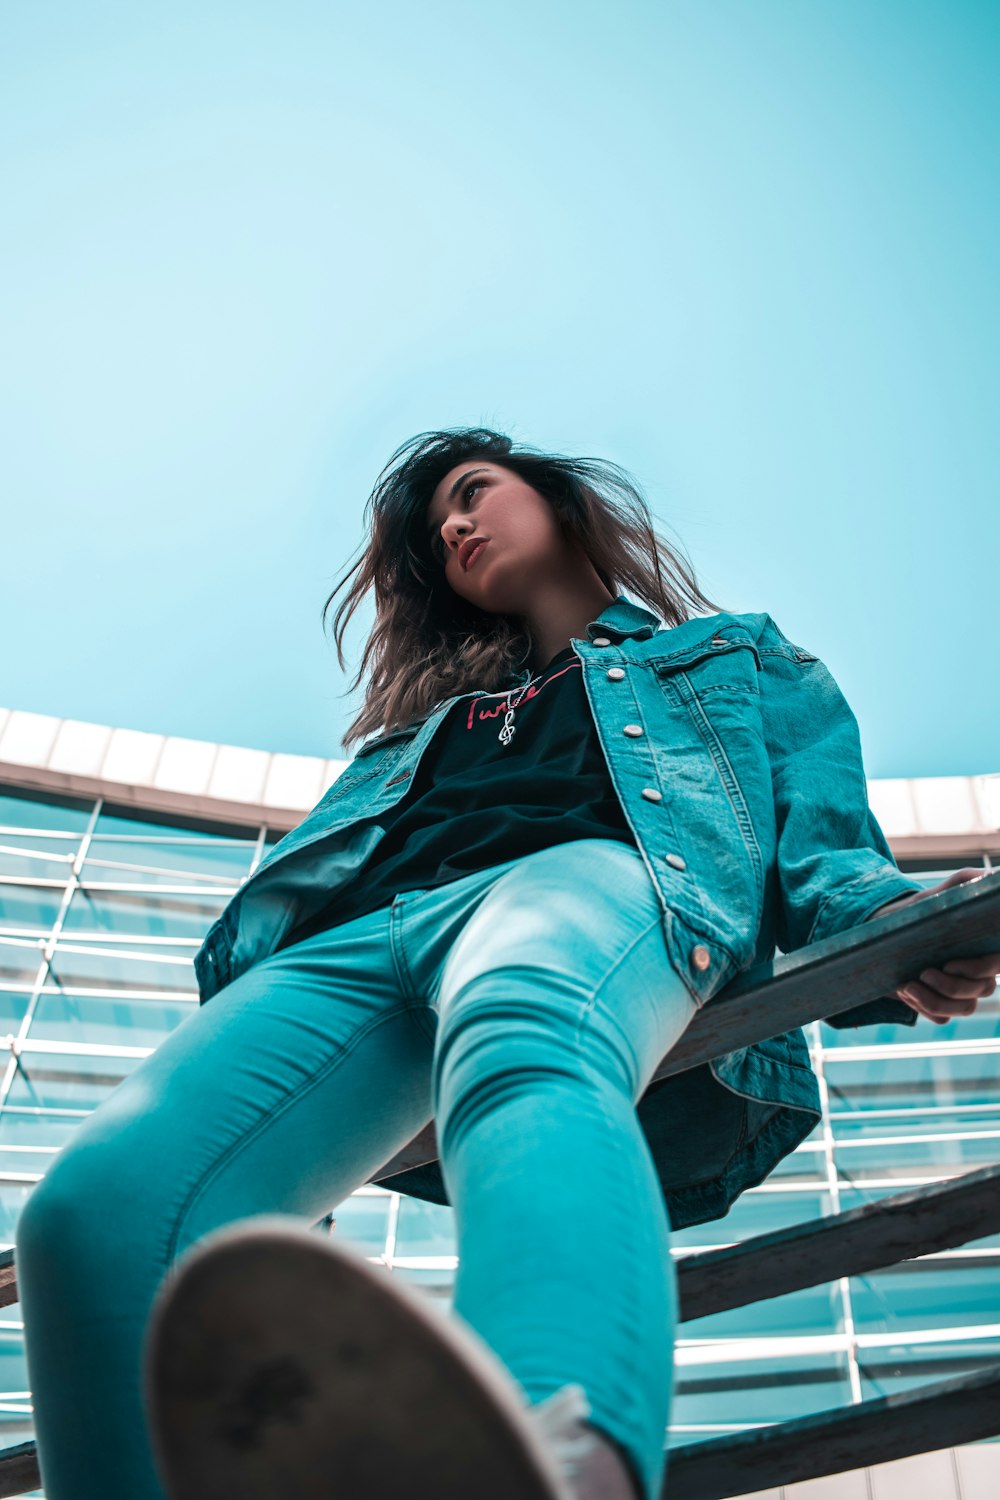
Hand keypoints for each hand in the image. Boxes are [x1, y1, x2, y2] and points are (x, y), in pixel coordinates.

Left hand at [865, 869, 999, 1025]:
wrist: (880, 934)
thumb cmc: (916, 913)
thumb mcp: (936, 896)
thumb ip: (964, 882)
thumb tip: (989, 876)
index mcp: (981, 948)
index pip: (996, 964)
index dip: (978, 969)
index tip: (950, 963)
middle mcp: (977, 973)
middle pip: (980, 990)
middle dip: (950, 986)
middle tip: (921, 972)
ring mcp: (959, 992)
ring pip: (963, 1008)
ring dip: (935, 1001)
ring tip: (906, 986)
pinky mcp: (939, 1005)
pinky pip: (942, 1018)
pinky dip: (924, 1008)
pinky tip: (905, 992)